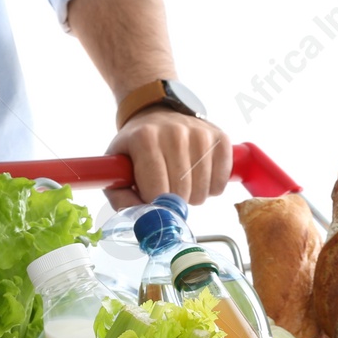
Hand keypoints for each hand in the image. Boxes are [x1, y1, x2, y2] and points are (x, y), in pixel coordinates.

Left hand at [104, 107, 230, 209]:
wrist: (156, 117)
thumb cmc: (136, 148)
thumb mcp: (117, 170)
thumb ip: (122, 199)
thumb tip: (144, 220)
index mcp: (145, 139)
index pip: (157, 192)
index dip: (154, 204)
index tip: (151, 198)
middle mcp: (175, 132)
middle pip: (182, 194)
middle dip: (173, 202)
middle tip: (166, 189)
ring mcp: (201, 134)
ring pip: (203, 192)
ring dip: (192, 196)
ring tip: (181, 181)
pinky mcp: (221, 139)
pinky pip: (220, 183)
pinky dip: (210, 188)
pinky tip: (198, 176)